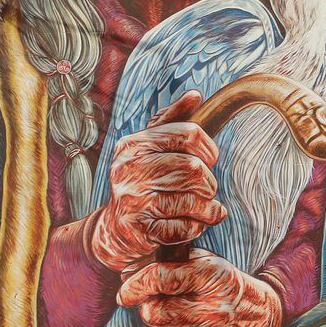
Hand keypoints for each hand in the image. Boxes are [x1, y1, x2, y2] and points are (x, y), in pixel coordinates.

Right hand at [92, 91, 226, 273]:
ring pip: (192, 200)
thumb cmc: (141, 182)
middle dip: (209, 183)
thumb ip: (172, 121)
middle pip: (193, 169)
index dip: (209, 148)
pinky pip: (185, 227)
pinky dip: (196, 227)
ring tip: (205, 209)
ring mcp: (132, 200)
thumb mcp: (150, 148)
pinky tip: (192, 224)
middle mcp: (128, 169)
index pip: (188, 134)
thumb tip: (194, 95)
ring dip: (207, 208)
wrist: (115, 230)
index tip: (210, 160)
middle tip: (207, 190)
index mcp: (134, 144)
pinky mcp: (139, 230)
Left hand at [117, 249, 283, 326]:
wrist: (265, 319)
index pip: (162, 278)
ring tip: (170, 322)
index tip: (126, 292)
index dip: (137, 285)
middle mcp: (214, 309)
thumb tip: (128, 274)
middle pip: (154, 313)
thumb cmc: (227, 287)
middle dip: (149, 308)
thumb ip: (171, 262)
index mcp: (213, 277)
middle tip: (159, 305)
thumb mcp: (209, 263)